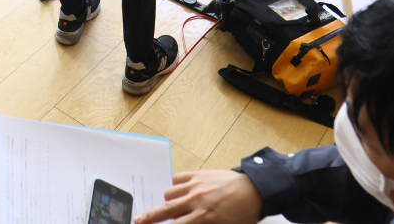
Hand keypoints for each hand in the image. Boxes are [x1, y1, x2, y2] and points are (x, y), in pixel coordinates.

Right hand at [135, 170, 263, 223]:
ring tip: (169, 207)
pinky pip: (177, 178)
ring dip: (168, 202)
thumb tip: (186, 223)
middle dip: (149, 217)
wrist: (256, 190)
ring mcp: (196, 185)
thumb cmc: (244, 214)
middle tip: (137, 220)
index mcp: (204, 218)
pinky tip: (178, 191)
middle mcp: (196, 201)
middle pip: (165, 210)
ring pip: (169, 193)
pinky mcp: (199, 174)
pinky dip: (175, 185)